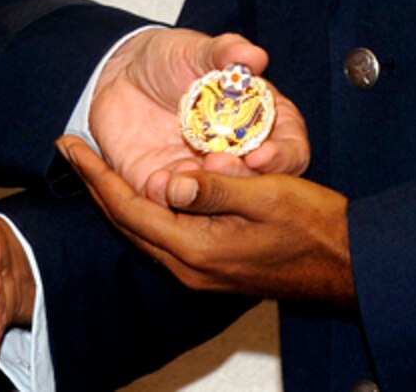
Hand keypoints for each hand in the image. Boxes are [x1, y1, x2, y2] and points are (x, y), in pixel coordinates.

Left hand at [58, 136, 354, 306]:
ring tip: (92, 163)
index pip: (129, 209)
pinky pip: (160, 235)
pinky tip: (139, 188)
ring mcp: (198, 270)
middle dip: (94, 184)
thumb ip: (214, 189)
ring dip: (114, 195)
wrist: (344, 263)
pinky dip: (141, 208)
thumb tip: (169, 185)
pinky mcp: (209, 266)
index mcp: (197, 248)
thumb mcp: (265, 197)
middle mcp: (190, 265)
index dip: (96, 176)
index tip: (71, 145)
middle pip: (125, 221)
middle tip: (71, 149)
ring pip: (140, 229)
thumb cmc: (312, 226)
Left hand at [88, 28, 310, 198]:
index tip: (263, 156)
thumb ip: (227, 52)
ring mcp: (204, 175)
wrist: (122, 73)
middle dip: (240, 180)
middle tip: (218, 165)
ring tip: (184, 179)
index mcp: (262, 123)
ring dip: (204, 196)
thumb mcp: (199, 50)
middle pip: (256, 184)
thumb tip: (254, 56)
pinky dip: (166, 197)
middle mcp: (238, 156)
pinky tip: (157, 182)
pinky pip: (172, 201)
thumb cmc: (173, 58)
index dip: (281, 156)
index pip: (289, 149)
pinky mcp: (168, 184)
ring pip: (215, 201)